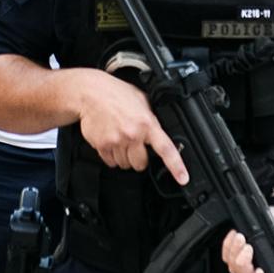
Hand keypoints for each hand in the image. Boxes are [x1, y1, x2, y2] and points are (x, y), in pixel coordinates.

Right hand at [76, 71, 188, 185]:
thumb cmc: (116, 94)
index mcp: (147, 123)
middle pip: (140, 164)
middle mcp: (133, 134)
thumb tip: (158, 131)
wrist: (90, 93)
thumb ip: (150, 118)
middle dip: (138, 158)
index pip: (166, 149)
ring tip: (118, 138)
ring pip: (124, 164)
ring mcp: (117, 141)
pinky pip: (110, 162)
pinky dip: (110, 155)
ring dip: (123, 156)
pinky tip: (109, 139)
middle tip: (133, 144)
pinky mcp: (102, 145)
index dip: (176, 166)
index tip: (183, 179)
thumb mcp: (141, 100)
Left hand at [221, 207, 273, 272]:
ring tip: (242, 237)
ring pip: (233, 266)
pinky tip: (235, 236)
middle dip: (244, 262)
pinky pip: (226, 254)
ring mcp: (243, 265)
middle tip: (249, 247)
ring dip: (235, 251)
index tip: (260, 271)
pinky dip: (228, 245)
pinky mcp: (234, 254)